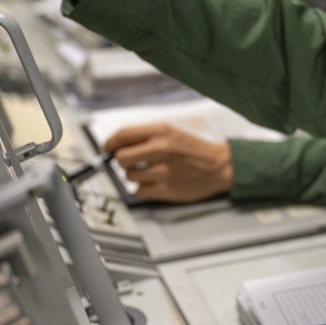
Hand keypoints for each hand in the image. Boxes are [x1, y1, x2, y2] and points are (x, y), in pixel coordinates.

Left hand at [103, 124, 234, 202]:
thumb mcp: (171, 133)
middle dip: (123, 162)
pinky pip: (139, 191)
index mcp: (161, 132)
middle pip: (121, 158)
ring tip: (153, 172)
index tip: (105, 149)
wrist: (220, 166)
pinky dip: (145, 189)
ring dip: (136, 175)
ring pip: (129, 176)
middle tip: (132, 162)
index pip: (122, 135)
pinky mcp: (166, 190)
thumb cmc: (196, 150)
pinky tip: (157, 182)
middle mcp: (160, 150)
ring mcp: (163, 171)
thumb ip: (145, 137)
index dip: (109, 143)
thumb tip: (117, 144)